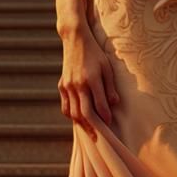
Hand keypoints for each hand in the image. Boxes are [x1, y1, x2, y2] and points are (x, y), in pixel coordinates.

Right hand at [57, 24, 118, 141]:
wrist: (75, 39)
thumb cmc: (95, 53)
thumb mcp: (107, 66)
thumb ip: (110, 86)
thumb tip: (114, 104)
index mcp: (91, 79)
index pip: (98, 105)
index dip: (104, 117)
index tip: (110, 124)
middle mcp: (78, 84)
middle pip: (83, 113)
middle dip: (92, 127)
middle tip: (99, 137)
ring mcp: (67, 85)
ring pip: (73, 112)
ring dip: (81, 123)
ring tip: (90, 131)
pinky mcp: (61, 85)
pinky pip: (65, 106)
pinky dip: (71, 115)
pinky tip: (78, 118)